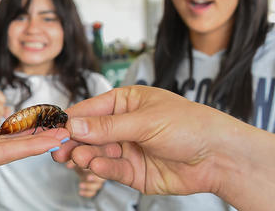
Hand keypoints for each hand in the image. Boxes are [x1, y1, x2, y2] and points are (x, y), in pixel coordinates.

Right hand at [53, 85, 232, 195]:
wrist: (219, 156)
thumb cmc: (190, 125)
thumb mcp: (146, 120)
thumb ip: (108, 127)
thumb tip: (75, 125)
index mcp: (125, 102)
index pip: (91, 109)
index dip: (72, 119)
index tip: (55, 129)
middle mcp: (124, 125)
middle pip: (90, 133)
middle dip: (74, 141)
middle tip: (59, 149)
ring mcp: (128, 148)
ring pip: (97, 153)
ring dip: (86, 156)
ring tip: (79, 158)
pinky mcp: (133, 171)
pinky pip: (112, 169)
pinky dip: (102, 168)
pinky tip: (96, 166)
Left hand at [66, 161, 104, 197]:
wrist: (83, 167)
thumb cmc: (83, 161)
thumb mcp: (78, 160)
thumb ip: (74, 161)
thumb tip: (68, 165)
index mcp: (97, 164)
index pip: (99, 166)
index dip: (95, 167)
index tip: (88, 167)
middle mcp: (99, 173)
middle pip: (101, 177)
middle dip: (95, 178)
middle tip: (88, 178)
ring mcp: (96, 181)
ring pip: (97, 186)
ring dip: (89, 186)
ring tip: (80, 185)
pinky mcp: (92, 188)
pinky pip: (92, 192)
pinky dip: (87, 193)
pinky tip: (80, 192)